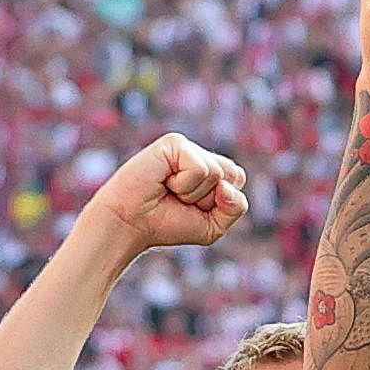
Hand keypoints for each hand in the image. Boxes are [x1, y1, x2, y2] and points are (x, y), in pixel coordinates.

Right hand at [86, 132, 249, 255]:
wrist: (131, 223)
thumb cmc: (167, 224)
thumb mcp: (212, 226)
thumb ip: (235, 208)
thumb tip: (227, 186)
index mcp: (210, 169)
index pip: (238, 180)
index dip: (222, 202)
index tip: (193, 208)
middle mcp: (199, 154)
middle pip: (232, 175)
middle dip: (210, 199)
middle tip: (180, 200)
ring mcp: (187, 147)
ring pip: (216, 173)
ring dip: (193, 194)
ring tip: (169, 191)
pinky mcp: (174, 143)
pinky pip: (200, 169)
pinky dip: (184, 185)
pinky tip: (164, 181)